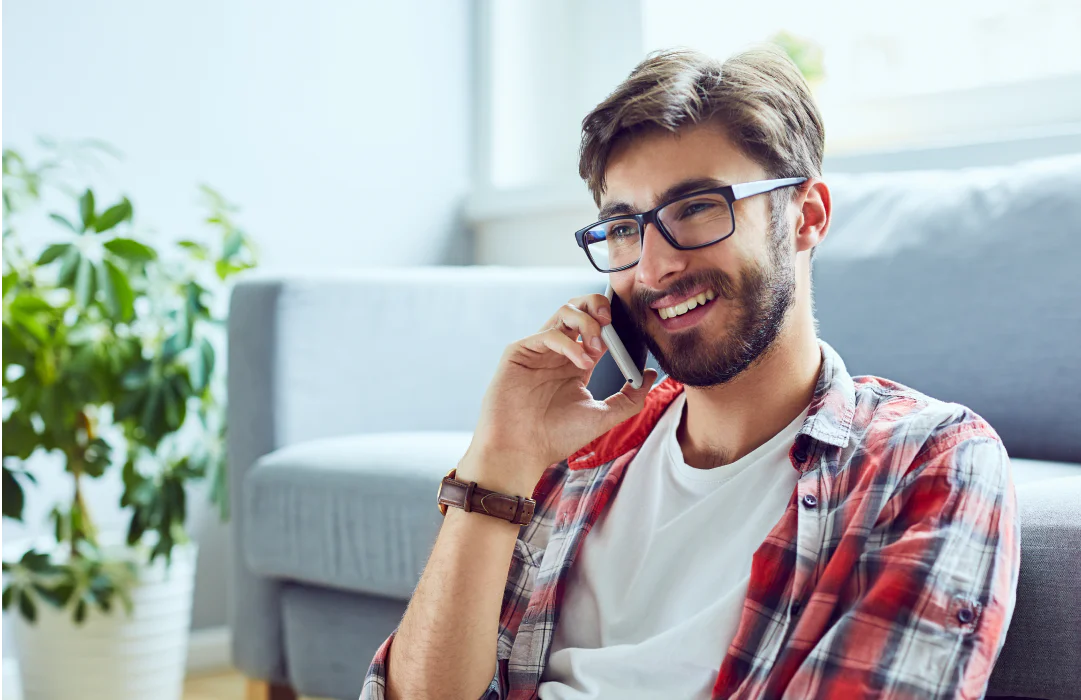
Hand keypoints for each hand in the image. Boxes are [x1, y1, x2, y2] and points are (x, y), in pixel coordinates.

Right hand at [458, 293, 657, 495]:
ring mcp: (538, 350)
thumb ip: (629, 398)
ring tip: (597, 346)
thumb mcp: (602, 417)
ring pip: (563, 312)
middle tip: (610, 321)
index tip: (630, 337)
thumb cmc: (556, 436)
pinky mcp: (519, 352)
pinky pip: (548, 333)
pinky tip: (582, 362)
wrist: (522, 451)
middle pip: (578, 308)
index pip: (597, 329)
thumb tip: (650, 375)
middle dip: (597, 305)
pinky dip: (570, 343)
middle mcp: (558, 352)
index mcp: (575, 363)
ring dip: (586, 321)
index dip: (613, 327)